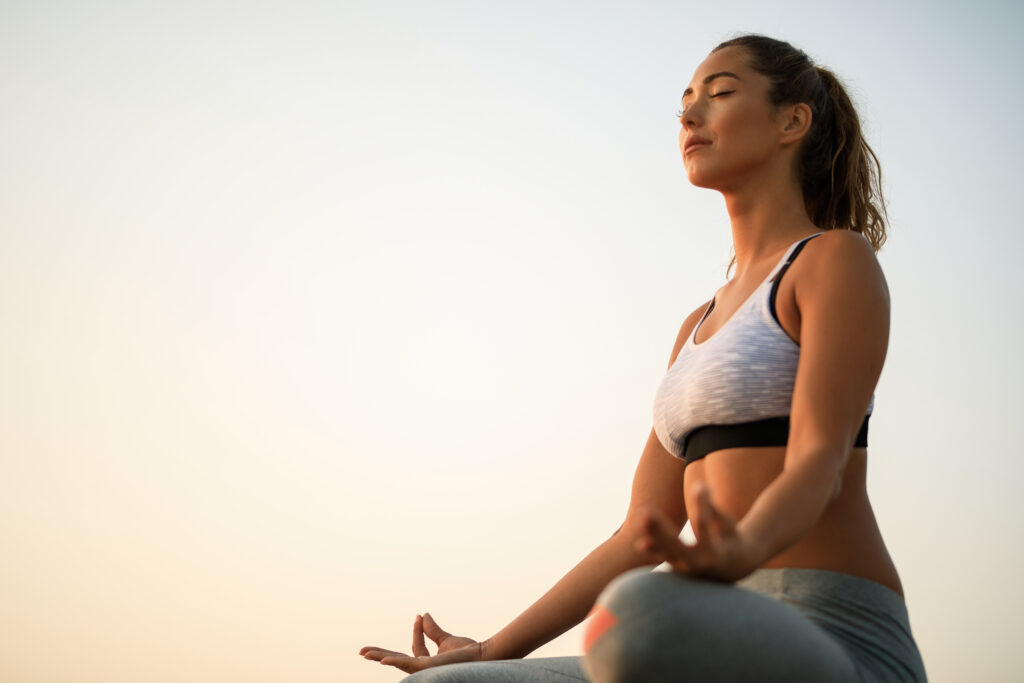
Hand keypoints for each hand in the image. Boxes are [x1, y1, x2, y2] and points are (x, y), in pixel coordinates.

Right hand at [360, 613, 483, 673]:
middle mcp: (424, 667)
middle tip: (363, 651)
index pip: (416, 646)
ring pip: (398, 663)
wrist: (481, 655)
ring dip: (380, 657)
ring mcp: (424, 669)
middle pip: (397, 660)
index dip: (416, 631)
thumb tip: (423, 615)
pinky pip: (408, 665)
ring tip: (365, 654)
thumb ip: (433, 630)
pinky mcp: (427, 667)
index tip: (420, 615)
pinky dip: (395, 662)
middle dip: (380, 654)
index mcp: (429, 661)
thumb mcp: (447, 639)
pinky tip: (382, 660)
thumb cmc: (469, 652)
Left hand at [636, 484, 760, 581]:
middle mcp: (700, 564)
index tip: (699, 487)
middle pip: (677, 546)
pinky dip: (654, 550)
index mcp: (716, 552)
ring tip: (640, 519)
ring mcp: (687, 569)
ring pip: (667, 552)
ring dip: (653, 537)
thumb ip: (712, 509)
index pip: (705, 526)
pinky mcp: (679, 568)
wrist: (733, 568)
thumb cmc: (731, 539)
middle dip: (661, 530)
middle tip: (646, 514)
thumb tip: (701, 486)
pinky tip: (640, 544)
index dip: (702, 505)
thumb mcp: (727, 525)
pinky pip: (664, 557)